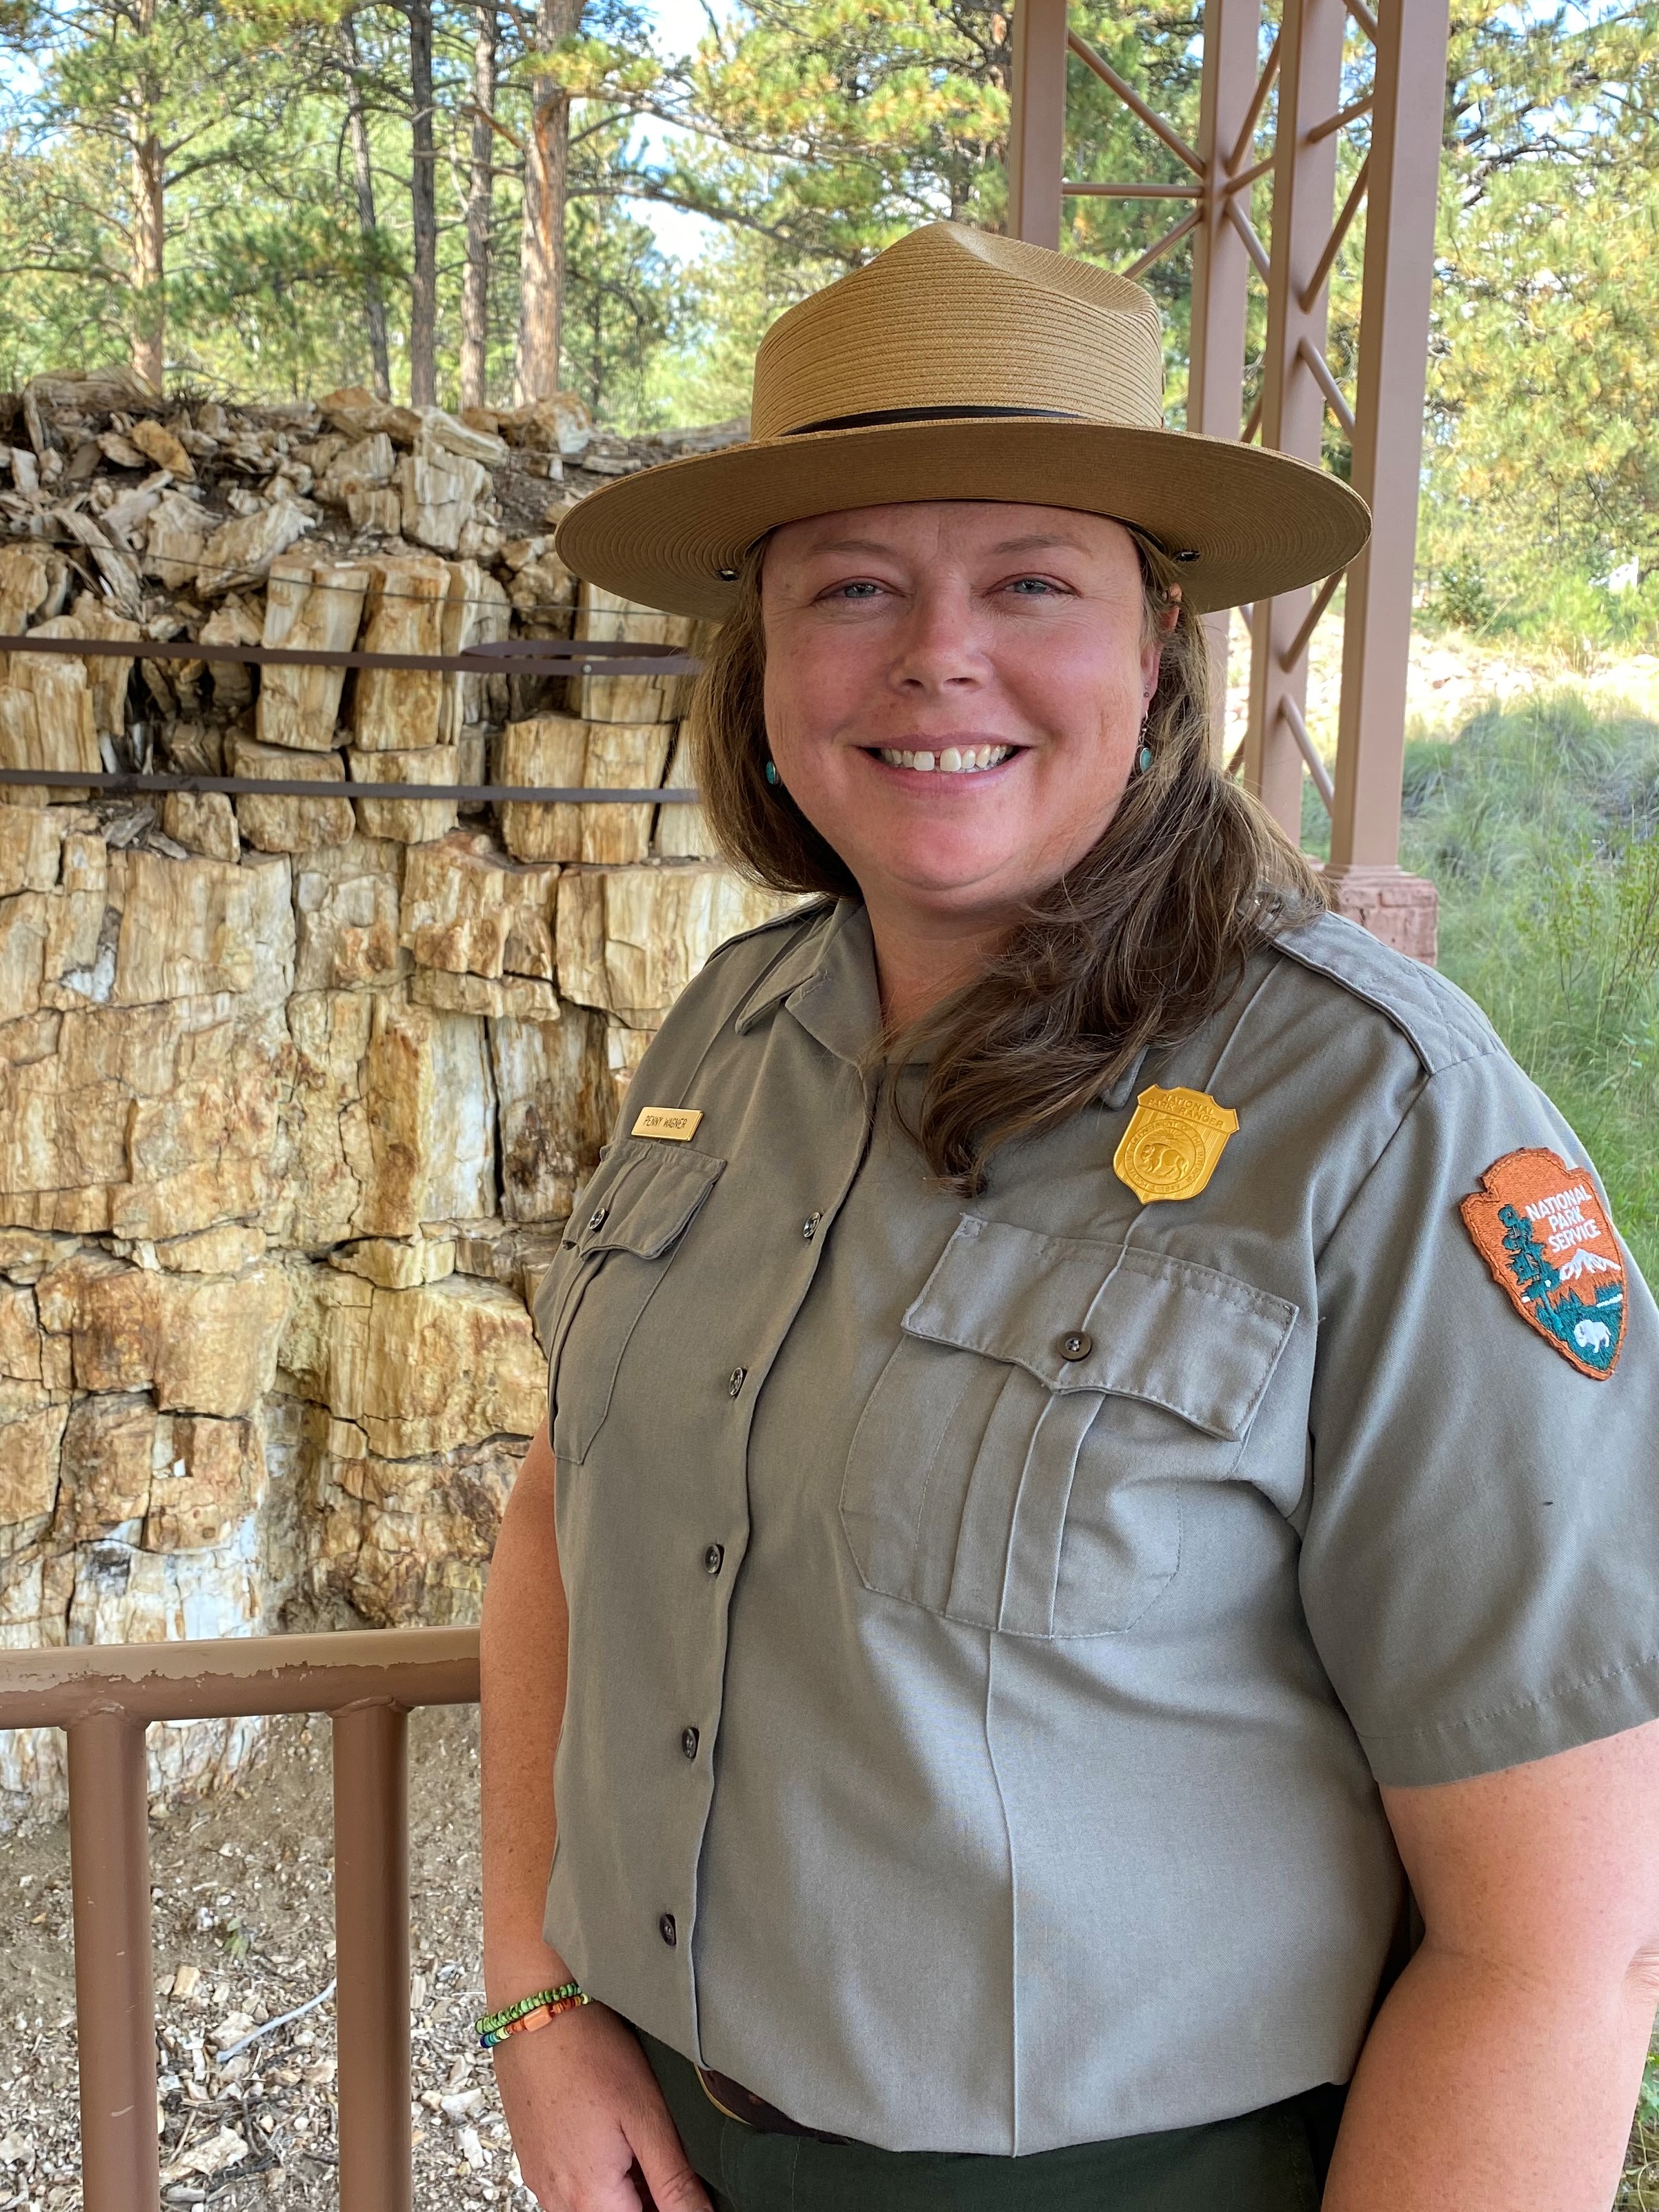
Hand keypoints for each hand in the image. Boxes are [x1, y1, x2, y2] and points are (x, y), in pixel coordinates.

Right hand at [494, 2001, 712, 2211]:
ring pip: (595, 2204)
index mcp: (588, 2198)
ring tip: (641, 2137)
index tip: (684, 2181)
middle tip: (667, 2152)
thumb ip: (673, 2180)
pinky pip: (572, 2186)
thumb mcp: (646, 2114)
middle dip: (649, 2199)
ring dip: (625, 2187)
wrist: (536, 2009)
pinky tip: (613, 2131)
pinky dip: (600, 2172)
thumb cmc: (590, 2051)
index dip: (672, 2209)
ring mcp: (541, 2179)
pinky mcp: (534, 2158)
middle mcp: (557, 2199)